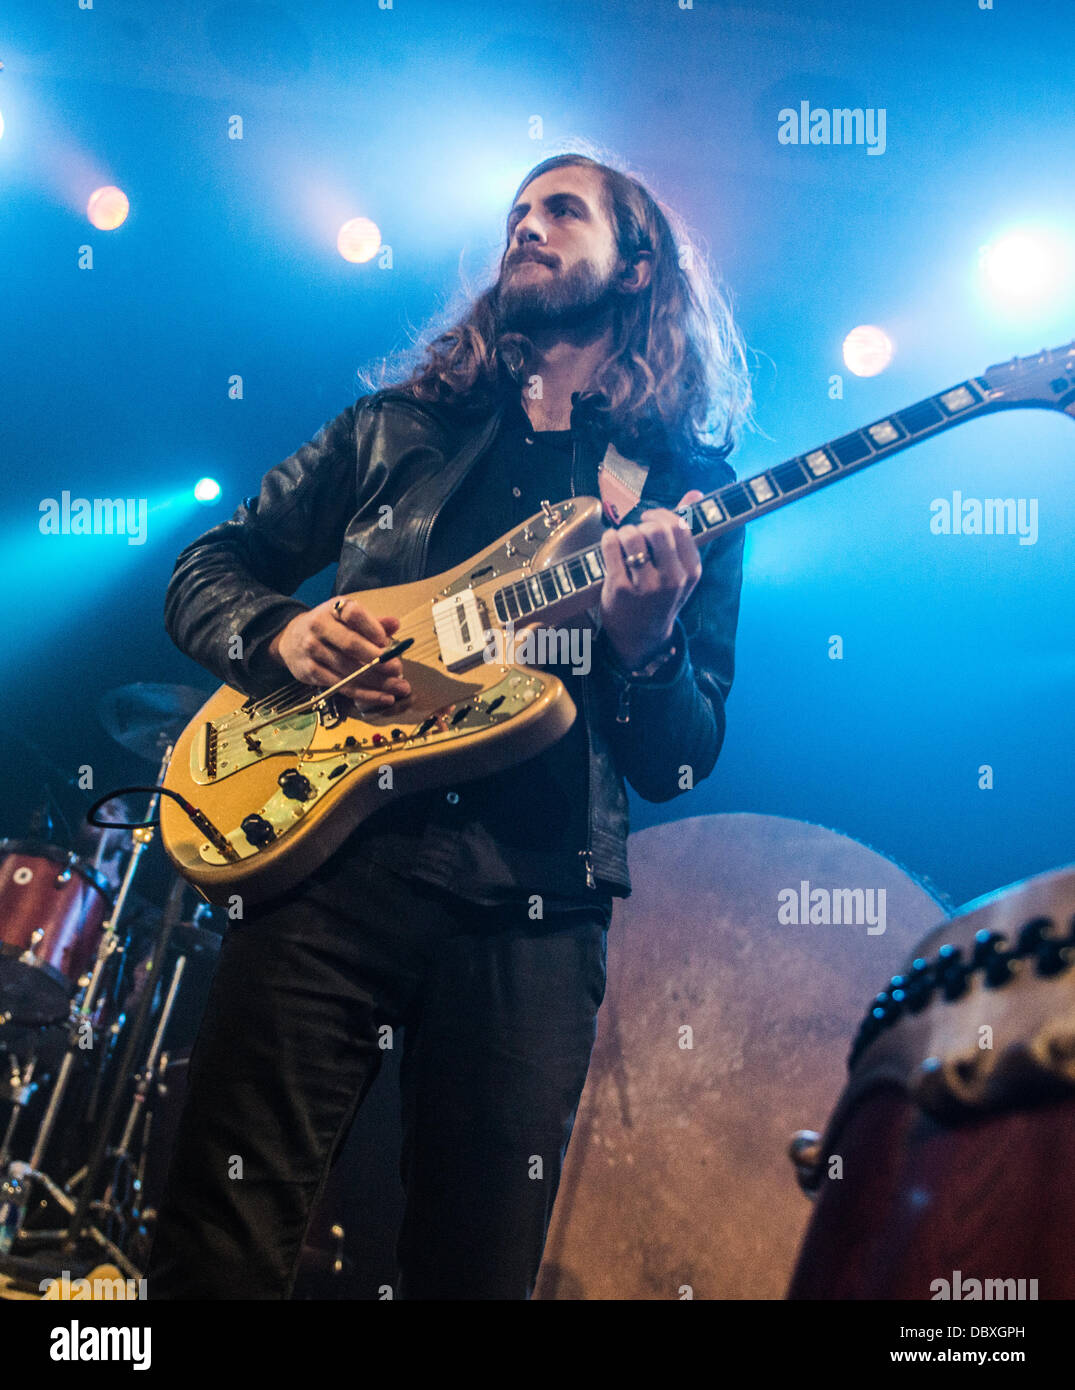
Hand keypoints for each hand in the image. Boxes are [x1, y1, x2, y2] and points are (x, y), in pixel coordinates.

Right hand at [267, 597, 410, 709]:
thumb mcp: (347, 618)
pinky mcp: (310, 672)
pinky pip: (342, 686)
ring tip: (399, 688)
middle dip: (377, 659)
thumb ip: (372, 622)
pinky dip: (365, 694)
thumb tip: (395, 624)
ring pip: (348, 670)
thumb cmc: (330, 627)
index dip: (373, 628)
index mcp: (333, 609)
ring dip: (377, 682)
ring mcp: (312, 650)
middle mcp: (319, 627)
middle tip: (398, 670)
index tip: (389, 642)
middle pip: (351, 645)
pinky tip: (383, 697)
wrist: (291, 639)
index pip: (353, 613)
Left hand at [598, 490, 703, 669]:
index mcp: (691, 571)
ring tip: (623, 542)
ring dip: (624, 532)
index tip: (650, 520)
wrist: (641, 636)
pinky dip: (609, 539)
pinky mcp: (620, 588)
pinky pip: (612, 546)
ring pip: (633, 536)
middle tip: (636, 532)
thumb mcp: (680, 569)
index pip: (680, 527)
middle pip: (658, 530)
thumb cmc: (661, 596)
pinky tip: (611, 546)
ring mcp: (646, 586)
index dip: (661, 515)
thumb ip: (686, 530)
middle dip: (642, 524)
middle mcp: (672, 579)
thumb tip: (696, 492)